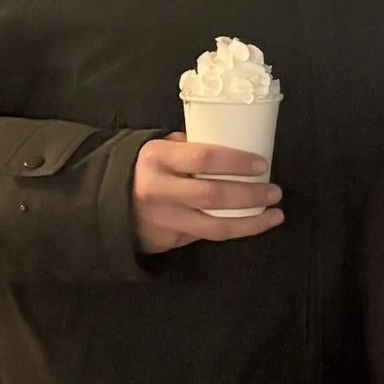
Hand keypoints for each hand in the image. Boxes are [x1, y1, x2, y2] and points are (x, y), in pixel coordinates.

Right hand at [133, 136, 282, 253]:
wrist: (108, 204)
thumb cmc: (146, 169)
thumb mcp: (160, 149)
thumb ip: (190, 146)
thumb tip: (234, 143)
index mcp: (159, 158)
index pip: (204, 157)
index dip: (236, 162)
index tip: (261, 164)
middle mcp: (160, 190)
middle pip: (214, 195)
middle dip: (251, 195)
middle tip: (275, 192)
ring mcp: (165, 219)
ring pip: (215, 227)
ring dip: (251, 223)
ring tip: (274, 215)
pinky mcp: (169, 240)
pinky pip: (207, 236)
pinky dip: (233, 231)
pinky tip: (252, 225)